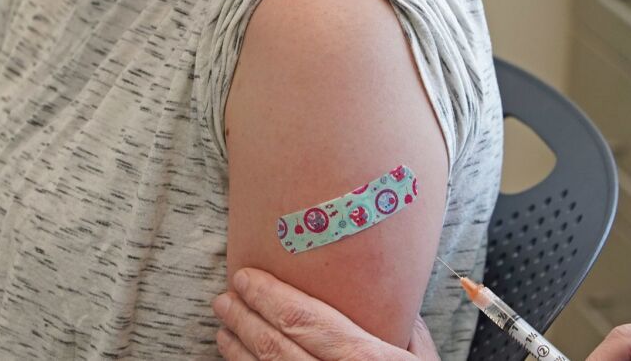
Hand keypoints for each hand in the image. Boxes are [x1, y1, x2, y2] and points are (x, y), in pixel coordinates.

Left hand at [211, 267, 440, 359]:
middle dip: (244, 318)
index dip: (268, 297)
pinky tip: (239, 360)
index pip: (304, 321)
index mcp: (366, 360)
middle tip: (226, 298)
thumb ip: (405, 329)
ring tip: (225, 326)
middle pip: (275, 346)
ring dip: (239, 347)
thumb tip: (389, 297)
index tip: (246, 278)